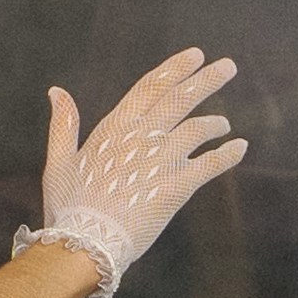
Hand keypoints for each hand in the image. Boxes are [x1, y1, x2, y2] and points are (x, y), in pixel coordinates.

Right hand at [36, 47, 246, 296]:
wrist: (87, 243)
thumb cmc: (68, 206)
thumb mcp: (58, 161)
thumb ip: (63, 124)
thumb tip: (57, 90)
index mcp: (115, 127)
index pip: (150, 87)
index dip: (175, 69)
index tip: (195, 55)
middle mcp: (143, 137)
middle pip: (181, 98)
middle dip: (206, 79)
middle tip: (228, 66)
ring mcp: (163, 160)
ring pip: (199, 128)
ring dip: (216, 122)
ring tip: (224, 124)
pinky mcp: (179, 186)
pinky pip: (211, 164)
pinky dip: (228, 154)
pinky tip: (240, 148)